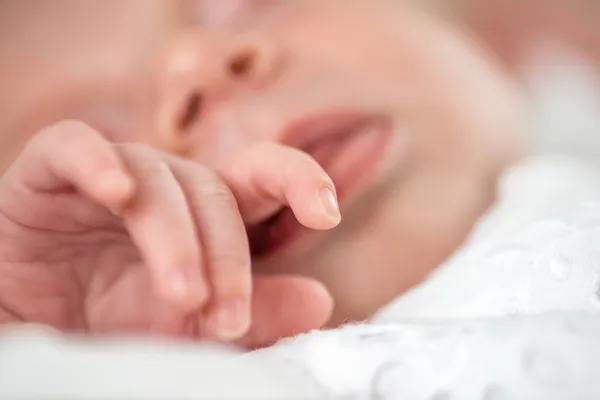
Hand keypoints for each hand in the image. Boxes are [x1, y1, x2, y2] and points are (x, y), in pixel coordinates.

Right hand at [0, 121, 339, 347]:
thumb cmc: (114, 324)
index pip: (261, 177)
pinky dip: (95, 162)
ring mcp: (108, 177)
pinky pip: (72, 147)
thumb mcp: (191, 326)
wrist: (30, 325)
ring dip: (174, 236)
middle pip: (214, 189)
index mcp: (205, 214)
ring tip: (183, 294)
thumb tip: (320, 300)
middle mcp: (165, 187)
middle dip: (227, 252)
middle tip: (226, 315)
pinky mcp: (47, 175)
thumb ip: (254, 313)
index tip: (326, 212)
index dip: (297, 180)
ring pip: (156, 178)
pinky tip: (116, 190)